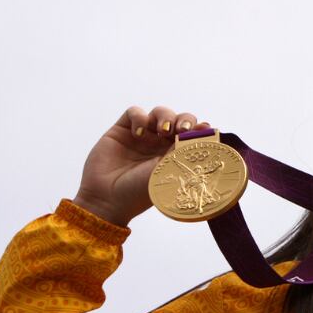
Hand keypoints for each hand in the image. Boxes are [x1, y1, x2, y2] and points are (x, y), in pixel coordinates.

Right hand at [72, 107, 209, 226]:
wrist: (107, 199)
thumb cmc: (139, 192)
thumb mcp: (165, 172)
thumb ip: (181, 149)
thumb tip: (204, 129)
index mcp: (176, 155)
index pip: (193, 135)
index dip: (199, 129)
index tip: (204, 130)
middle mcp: (161, 144)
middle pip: (180, 120)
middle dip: (185, 119)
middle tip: (182, 129)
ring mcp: (142, 136)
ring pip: (160, 113)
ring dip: (165, 116)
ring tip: (163, 130)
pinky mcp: (122, 130)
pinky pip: (134, 112)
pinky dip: (139, 117)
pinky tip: (139, 133)